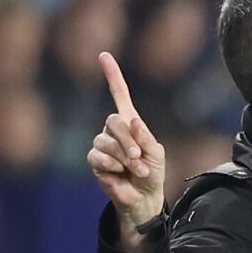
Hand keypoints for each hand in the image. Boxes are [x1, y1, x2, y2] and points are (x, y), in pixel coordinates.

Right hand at [86, 52, 165, 252]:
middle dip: (129, 140)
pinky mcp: (95, 159)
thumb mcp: (156, 153)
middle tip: (139, 156)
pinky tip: (119, 173)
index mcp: (130, 123)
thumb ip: (146, 137)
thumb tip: (132, 120)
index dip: (112, 76)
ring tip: (135, 168)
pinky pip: (98, 156)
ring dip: (124, 157)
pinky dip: (113, 165)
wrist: (144, 196)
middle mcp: (113, 130)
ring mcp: (102, 143)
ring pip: (106, 141)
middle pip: (114, 121)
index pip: (120, 95)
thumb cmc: (152, 172)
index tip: (104, 56)